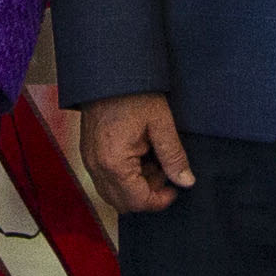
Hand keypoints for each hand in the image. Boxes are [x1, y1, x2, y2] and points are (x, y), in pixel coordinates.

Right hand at [79, 93, 199, 214]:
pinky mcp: (89, 153)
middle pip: (123, 203)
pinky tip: (139, 155)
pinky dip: (124, 177)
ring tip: (152, 160)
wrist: (108, 72)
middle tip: (164, 172)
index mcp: (115, 163)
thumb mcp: (161, 123)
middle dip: (147, 194)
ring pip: (113, 193)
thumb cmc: (133, 93)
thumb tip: (186, 181)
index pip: (138, 201)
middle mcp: (97, 167)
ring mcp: (90, 161)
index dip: (160, 200)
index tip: (175, 189)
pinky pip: (106, 179)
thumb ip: (174, 156)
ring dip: (135, 187)